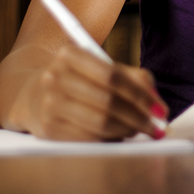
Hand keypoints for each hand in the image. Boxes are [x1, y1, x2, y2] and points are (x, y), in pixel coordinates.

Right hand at [17, 45, 168, 141]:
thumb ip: (132, 77)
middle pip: (108, 101)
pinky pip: (89, 138)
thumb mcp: (101, 66)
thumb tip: (156, 102)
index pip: (113, 75)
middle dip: (139, 116)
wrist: (33, 93)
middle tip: (157, 125)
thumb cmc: (80, 78)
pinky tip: (120, 135)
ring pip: (100, 123)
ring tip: (140, 129)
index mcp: (70, 54)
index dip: (140, 93)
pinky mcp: (48, 129)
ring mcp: (49, 105)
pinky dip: (110, 139)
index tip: (161, 108)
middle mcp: (55, 77)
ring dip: (127, 129)